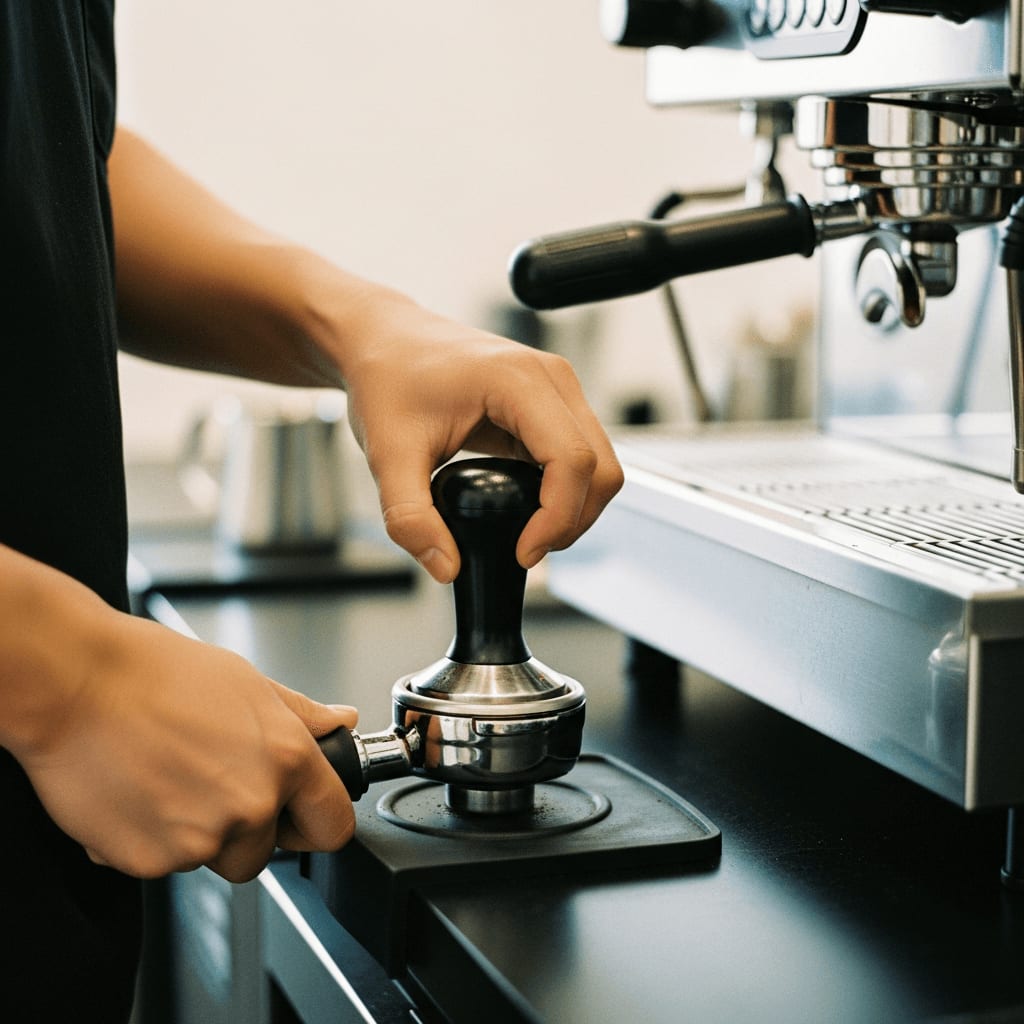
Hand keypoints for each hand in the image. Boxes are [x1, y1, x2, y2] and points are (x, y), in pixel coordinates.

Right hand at [17, 612, 356, 881]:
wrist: (76, 683)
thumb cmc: (155, 672)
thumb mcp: (246, 681)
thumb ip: (301, 713)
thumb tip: (340, 721)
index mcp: (286, 758)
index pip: (333, 826)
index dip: (317, 823)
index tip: (301, 818)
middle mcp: (251, 803)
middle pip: (263, 853)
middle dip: (242, 830)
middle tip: (208, 783)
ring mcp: (200, 838)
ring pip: (210, 858)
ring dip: (195, 833)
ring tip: (167, 778)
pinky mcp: (148, 861)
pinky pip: (160, 864)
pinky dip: (149, 839)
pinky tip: (137, 792)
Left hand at [340, 299, 623, 581]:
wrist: (381, 339)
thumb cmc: (386, 376)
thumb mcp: (388, 453)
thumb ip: (411, 517)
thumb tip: (446, 568)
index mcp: (518, 378)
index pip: (572, 460)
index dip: (558, 518)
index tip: (524, 552)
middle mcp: (550, 378)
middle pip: (601, 467)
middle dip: (572, 521)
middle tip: (528, 551)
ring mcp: (557, 389)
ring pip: (601, 465)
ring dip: (574, 509)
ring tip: (528, 536)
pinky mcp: (552, 404)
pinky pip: (580, 458)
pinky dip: (565, 493)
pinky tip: (527, 510)